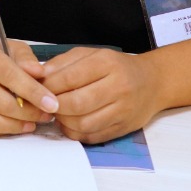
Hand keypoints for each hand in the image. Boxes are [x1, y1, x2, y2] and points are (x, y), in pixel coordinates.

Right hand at [0, 39, 59, 137]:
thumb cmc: (0, 57)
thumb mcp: (16, 49)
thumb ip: (27, 60)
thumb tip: (39, 73)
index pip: (9, 75)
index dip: (32, 91)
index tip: (52, 103)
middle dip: (27, 112)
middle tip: (46, 115)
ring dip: (14, 126)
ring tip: (32, 124)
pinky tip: (15, 127)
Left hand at [40, 47, 161, 143]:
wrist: (152, 82)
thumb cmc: (115, 67)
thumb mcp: (90, 54)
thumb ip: (62, 63)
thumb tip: (38, 75)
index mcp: (107, 63)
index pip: (70, 78)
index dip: (48, 87)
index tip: (38, 89)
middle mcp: (118, 86)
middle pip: (76, 103)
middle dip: (54, 106)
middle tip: (45, 104)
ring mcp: (123, 110)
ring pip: (83, 123)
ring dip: (63, 121)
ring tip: (57, 113)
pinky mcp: (123, 128)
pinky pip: (92, 136)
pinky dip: (75, 132)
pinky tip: (70, 123)